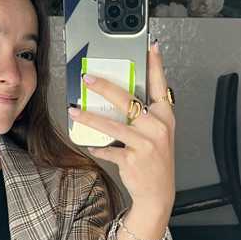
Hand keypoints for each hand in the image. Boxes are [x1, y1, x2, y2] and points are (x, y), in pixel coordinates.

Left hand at [67, 41, 175, 217]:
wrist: (158, 192)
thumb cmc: (156, 161)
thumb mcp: (158, 134)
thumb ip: (146, 116)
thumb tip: (120, 97)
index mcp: (165, 117)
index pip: (160, 86)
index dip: (156, 65)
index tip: (151, 47)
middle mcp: (157, 127)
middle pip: (128, 101)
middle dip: (105, 87)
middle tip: (89, 78)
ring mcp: (145, 143)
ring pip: (112, 125)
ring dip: (90, 117)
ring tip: (75, 110)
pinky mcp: (132, 159)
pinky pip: (108, 149)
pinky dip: (98, 147)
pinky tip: (91, 144)